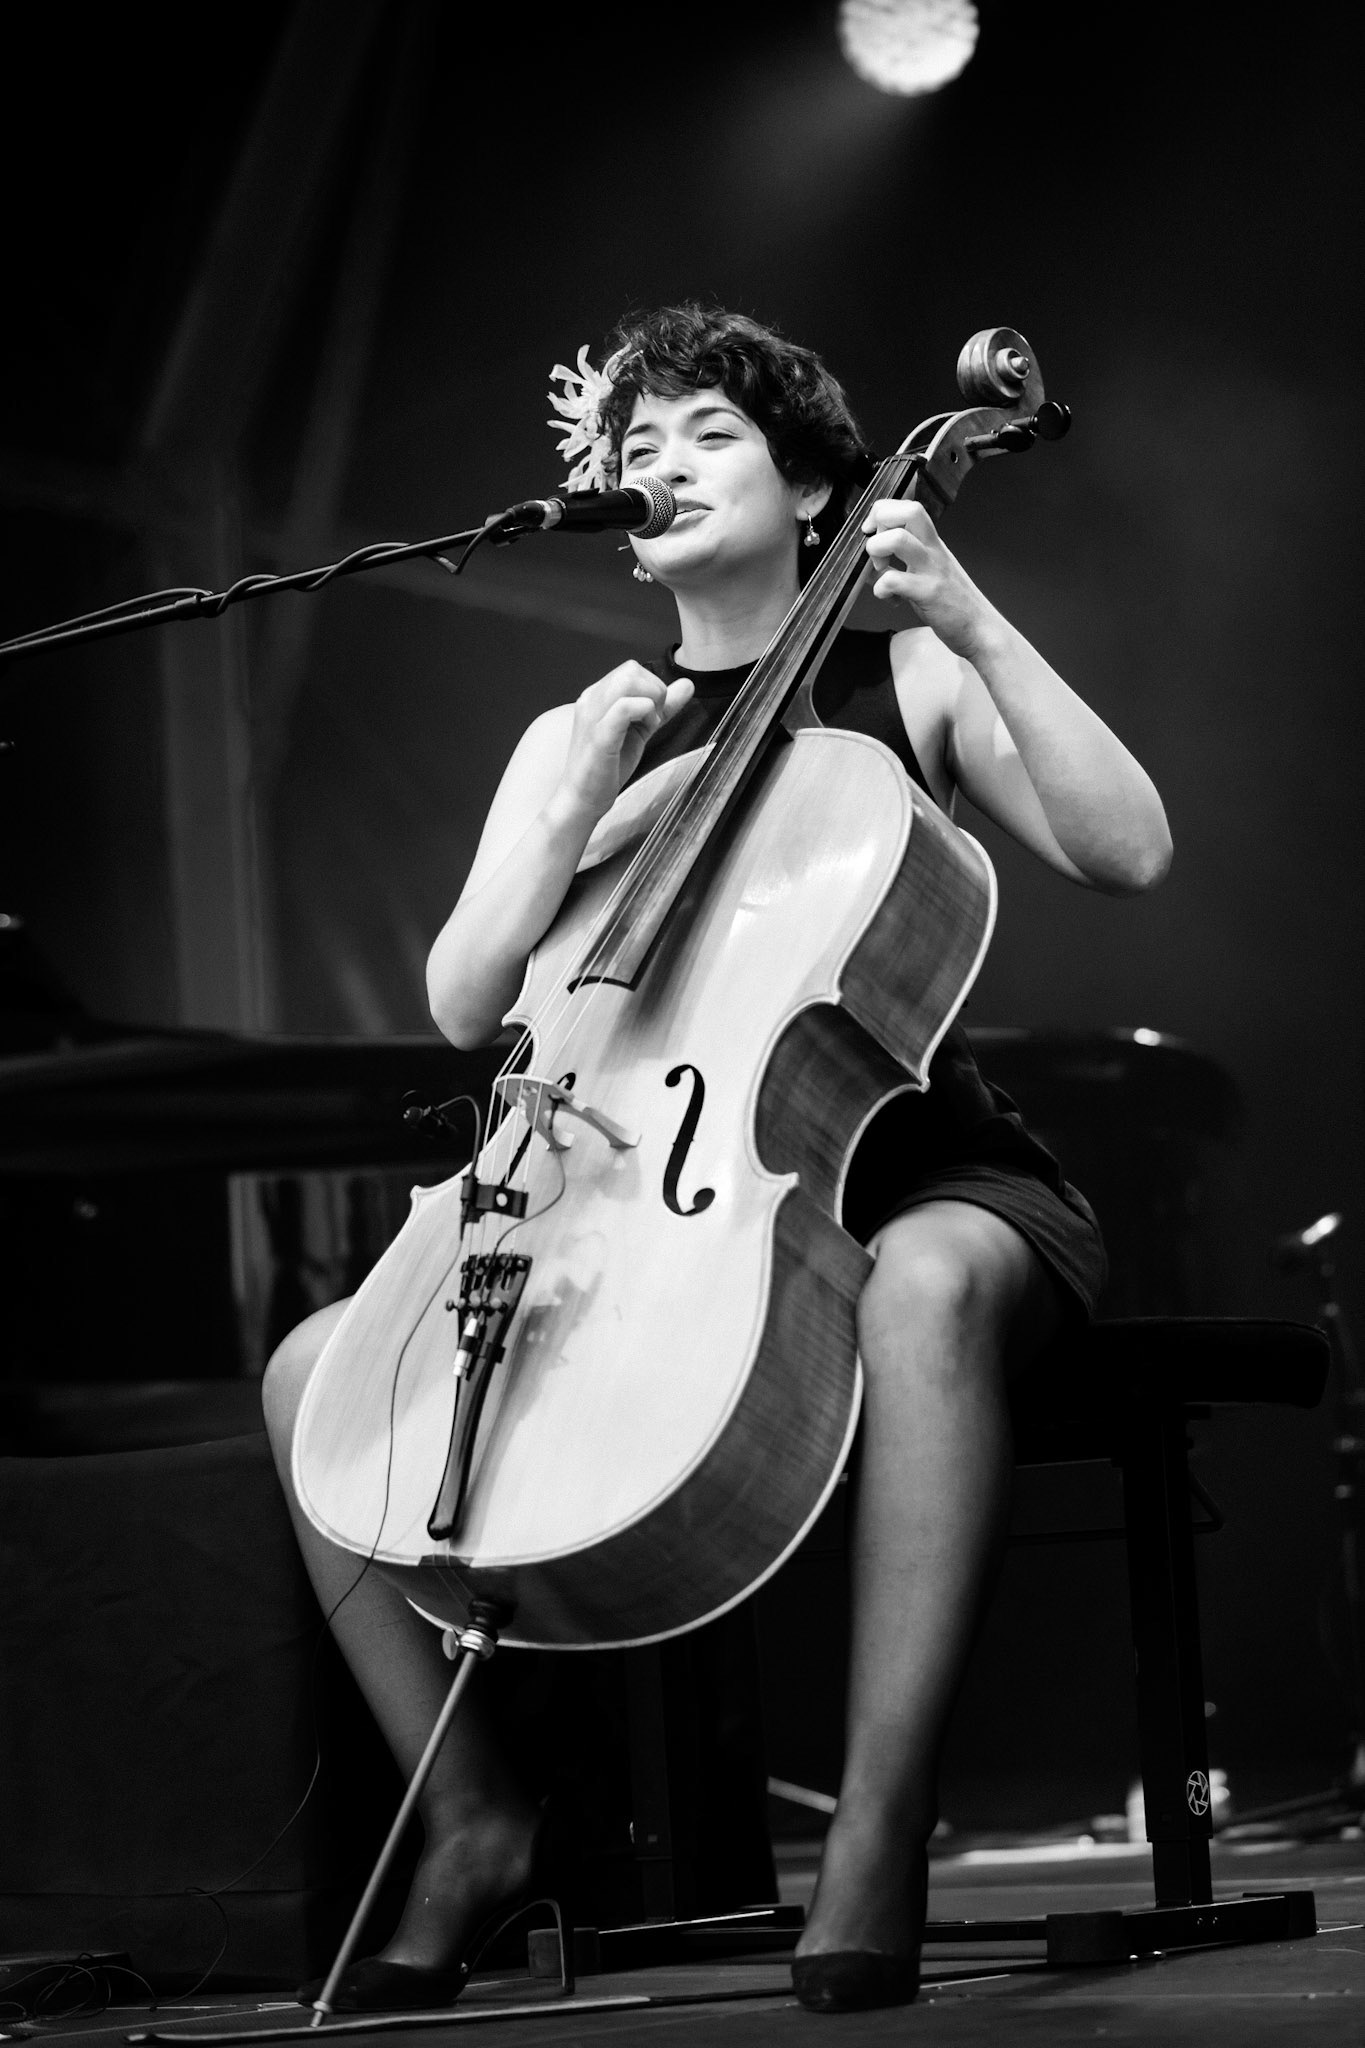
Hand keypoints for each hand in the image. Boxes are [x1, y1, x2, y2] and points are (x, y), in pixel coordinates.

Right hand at [557, 661, 693, 821]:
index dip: (652, 687)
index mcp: (597, 696)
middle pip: (631, 670)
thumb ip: (662, 707)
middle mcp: (591, 699)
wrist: (581, 800)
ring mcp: (593, 715)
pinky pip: (626, 706)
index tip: (653, 716)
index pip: (631, 670)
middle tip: (654, 720)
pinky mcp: (599, 735)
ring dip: (651, 700)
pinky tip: (645, 729)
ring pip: (628, 680)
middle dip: (654, 691)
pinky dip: (645, 712)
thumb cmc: (605, 768)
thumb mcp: (640, 730)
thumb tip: (687, 684)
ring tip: (649, 725)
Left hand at [863, 499, 996, 662]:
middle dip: (881, 522)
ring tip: (880, 571)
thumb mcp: (928, 575)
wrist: (981, 630)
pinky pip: (894, 580)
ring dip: (878, 552)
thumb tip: (869, 566)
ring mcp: (932, 570)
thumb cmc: (953, 605)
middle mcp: (933, 550)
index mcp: (933, 543)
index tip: (872, 531)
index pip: (909, 507)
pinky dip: (881, 589)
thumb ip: (902, 565)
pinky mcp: (929, 593)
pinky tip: (890, 599)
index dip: (884, 512)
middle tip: (877, 548)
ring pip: (898, 539)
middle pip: (908, 510)